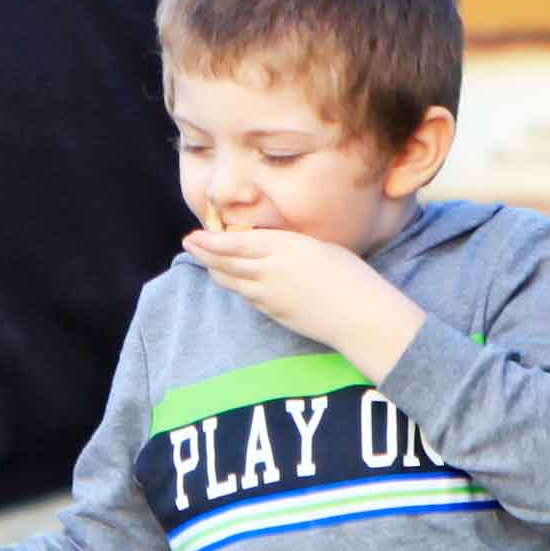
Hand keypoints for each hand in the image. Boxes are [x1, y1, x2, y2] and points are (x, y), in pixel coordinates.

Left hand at [182, 226, 425, 375]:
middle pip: (225, 263)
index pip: (234, 244)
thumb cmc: (349, 275)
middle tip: (190, 244)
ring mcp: (269, 296)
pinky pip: (247, 297)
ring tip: (204, 261)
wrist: (359, 315)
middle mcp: (269, 271)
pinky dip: (235, 285)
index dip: (211, 241)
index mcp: (282, 248)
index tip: (194, 235)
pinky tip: (233, 281)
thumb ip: (287, 246)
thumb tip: (268, 246)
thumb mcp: (317, 247)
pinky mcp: (274, 314)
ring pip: (232, 282)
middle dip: (204, 254)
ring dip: (215, 271)